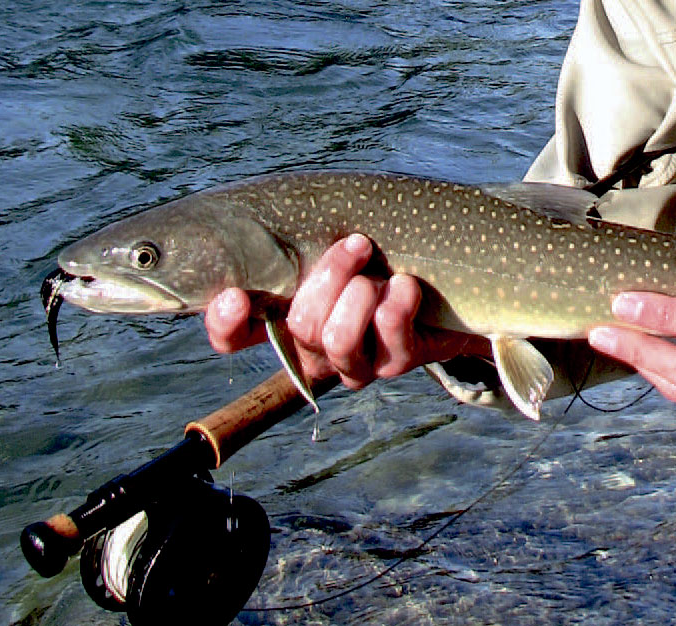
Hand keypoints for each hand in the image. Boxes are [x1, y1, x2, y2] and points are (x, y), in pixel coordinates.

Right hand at [205, 234, 482, 389]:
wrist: (448, 278)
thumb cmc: (379, 248)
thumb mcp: (331, 235)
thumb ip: (296, 233)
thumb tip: (263, 212)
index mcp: (284, 317)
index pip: (234, 337)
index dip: (227, 325)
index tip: (235, 297)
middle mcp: (314, 347)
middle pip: (300, 328)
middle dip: (328, 279)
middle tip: (356, 244)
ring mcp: (354, 362)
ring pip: (337, 341)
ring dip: (358, 295)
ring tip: (377, 270)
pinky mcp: (394, 363)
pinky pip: (387, 339)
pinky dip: (397, 304)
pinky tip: (406, 285)